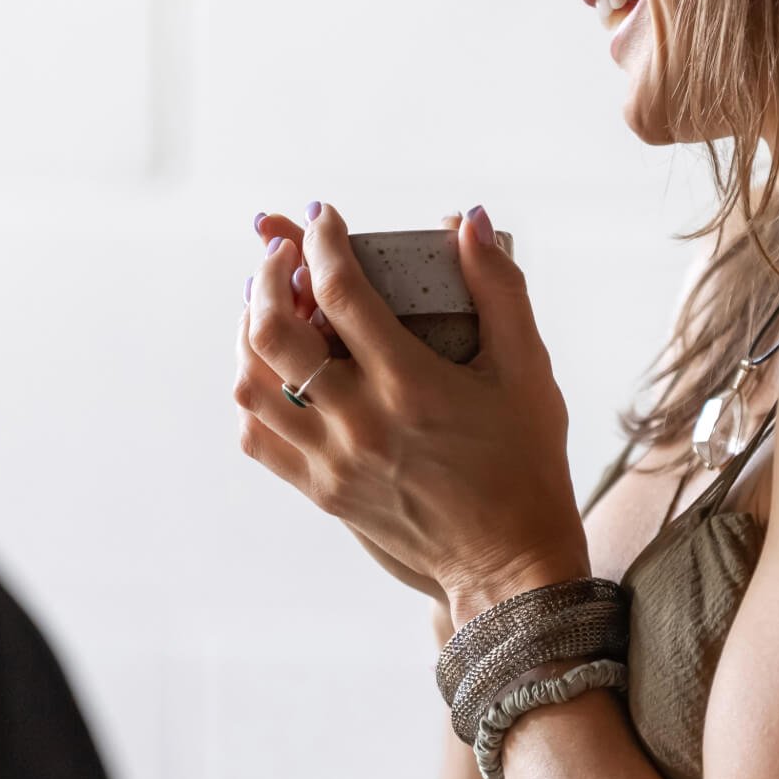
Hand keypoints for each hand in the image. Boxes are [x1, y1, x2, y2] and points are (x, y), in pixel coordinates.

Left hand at [236, 201, 591, 622]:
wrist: (509, 563)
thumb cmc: (526, 459)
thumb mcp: (528, 369)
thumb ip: (500, 288)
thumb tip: (466, 220)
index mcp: (413, 385)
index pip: (342, 293)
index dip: (323, 241)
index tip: (324, 215)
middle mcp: (362, 423)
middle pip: (274, 332)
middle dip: (268, 275)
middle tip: (283, 250)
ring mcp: (334, 462)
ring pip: (252, 383)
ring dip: (249, 330)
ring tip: (270, 303)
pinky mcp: (321, 491)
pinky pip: (257, 435)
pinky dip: (253, 390)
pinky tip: (273, 368)